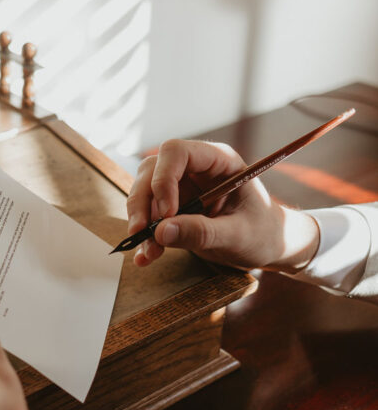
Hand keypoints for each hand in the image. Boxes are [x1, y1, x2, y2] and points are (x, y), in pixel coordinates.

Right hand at [126, 139, 319, 273]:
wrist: (268, 246)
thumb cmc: (263, 233)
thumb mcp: (238, 235)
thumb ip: (202, 232)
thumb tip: (161, 232)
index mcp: (217, 161)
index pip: (176, 153)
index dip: (163, 179)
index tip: (166, 214)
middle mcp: (195, 169)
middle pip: (152, 171)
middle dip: (142, 202)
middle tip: (142, 232)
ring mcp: (182, 188)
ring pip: (144, 193)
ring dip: (141, 222)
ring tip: (149, 253)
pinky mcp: (174, 209)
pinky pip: (150, 217)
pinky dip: (145, 237)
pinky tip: (145, 257)